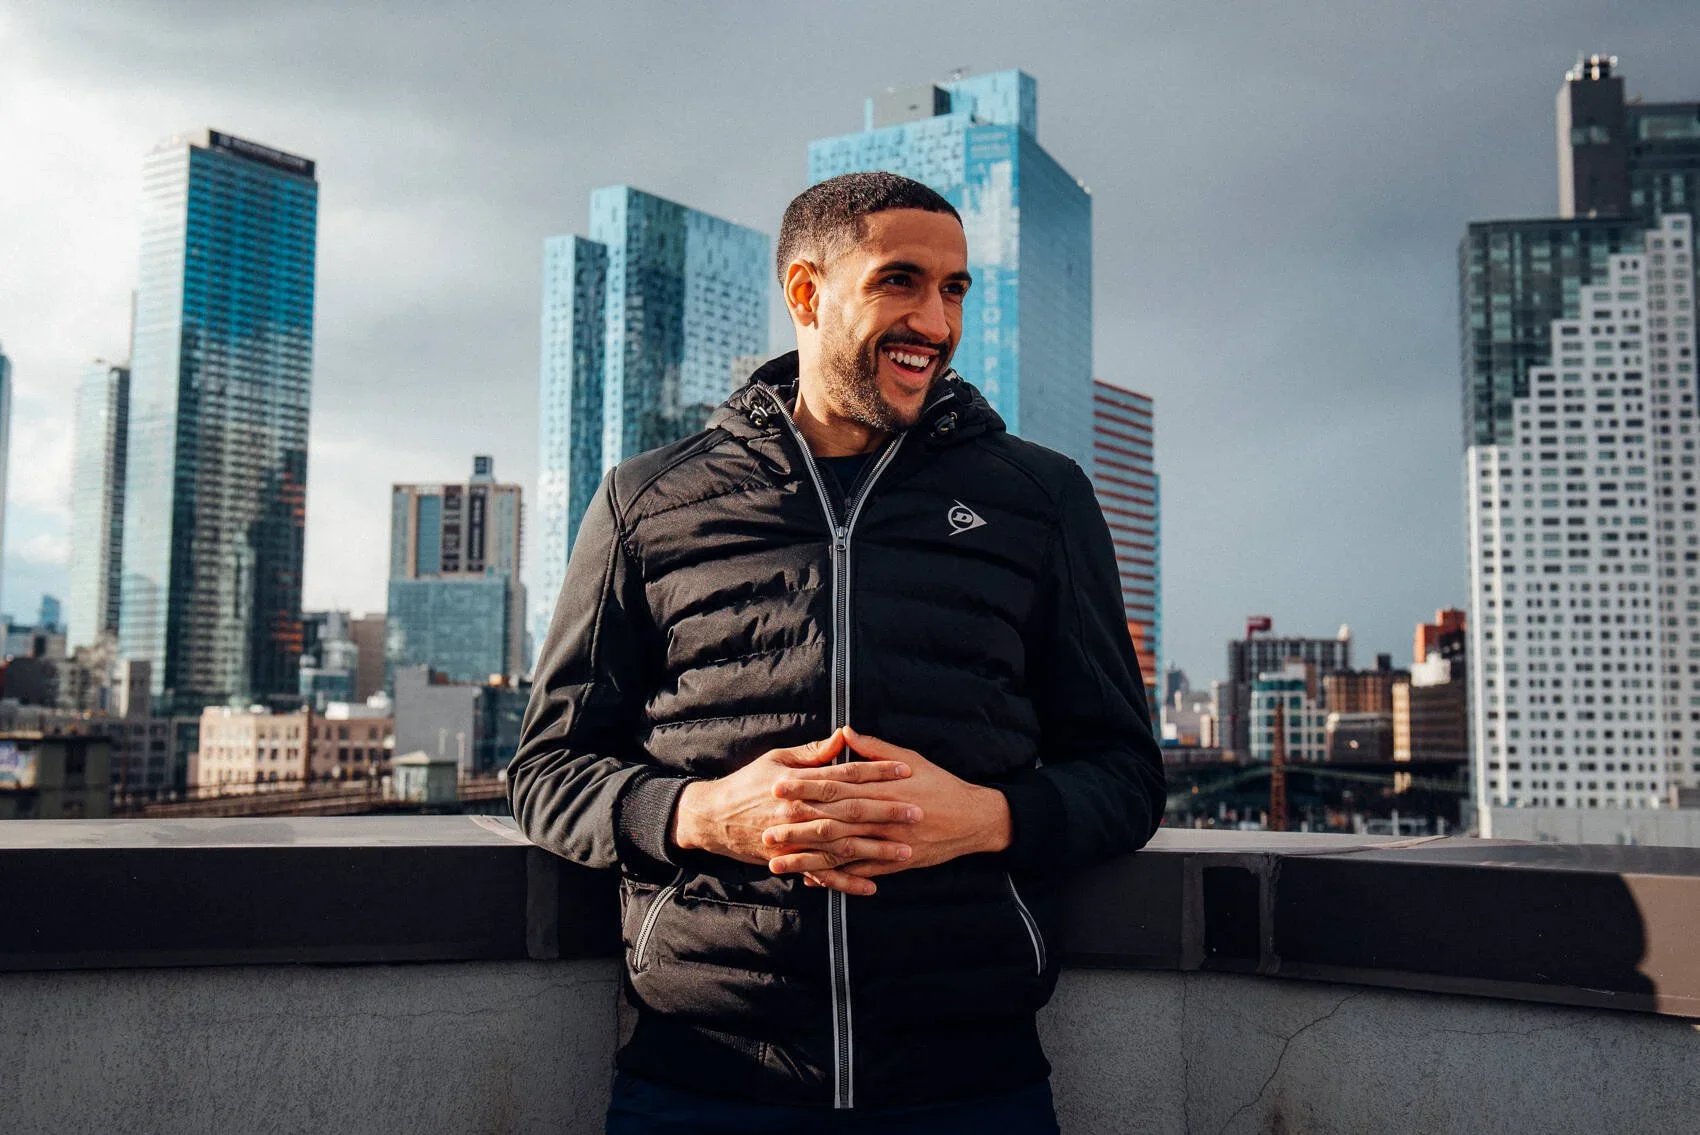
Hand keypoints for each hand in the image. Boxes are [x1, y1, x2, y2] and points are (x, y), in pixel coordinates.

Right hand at [671, 728, 919, 872]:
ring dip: (875, 850)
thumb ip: (813, 753)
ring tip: (905, 851)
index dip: (878, 772)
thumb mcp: (777, 759)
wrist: (714, 818)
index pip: (847, 774)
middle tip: (918, 813)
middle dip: (886, 813)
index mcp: (802, 782)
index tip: (907, 770)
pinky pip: (823, 874)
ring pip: (842, 845)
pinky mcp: (791, 860)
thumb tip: (844, 736)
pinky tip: (873, 887)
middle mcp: (802, 811)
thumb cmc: (748, 782)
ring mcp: (797, 839)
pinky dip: (847, 882)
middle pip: (851, 811)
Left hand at [762, 727, 1011, 894]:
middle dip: (798, 826)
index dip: (805, 787)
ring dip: (807, 857)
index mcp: (883, 788)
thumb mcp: (911, 759)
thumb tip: (846, 732)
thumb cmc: (940, 785)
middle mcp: (882, 818)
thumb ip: (875, 749)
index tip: (778, 786)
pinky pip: (860, 873)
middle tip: (766, 827)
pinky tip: (810, 879)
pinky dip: (835, 878)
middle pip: (833, 822)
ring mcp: (887, 844)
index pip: (836, 787)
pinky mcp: (894, 865)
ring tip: (777, 860)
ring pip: (841, 852)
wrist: (973, 819)